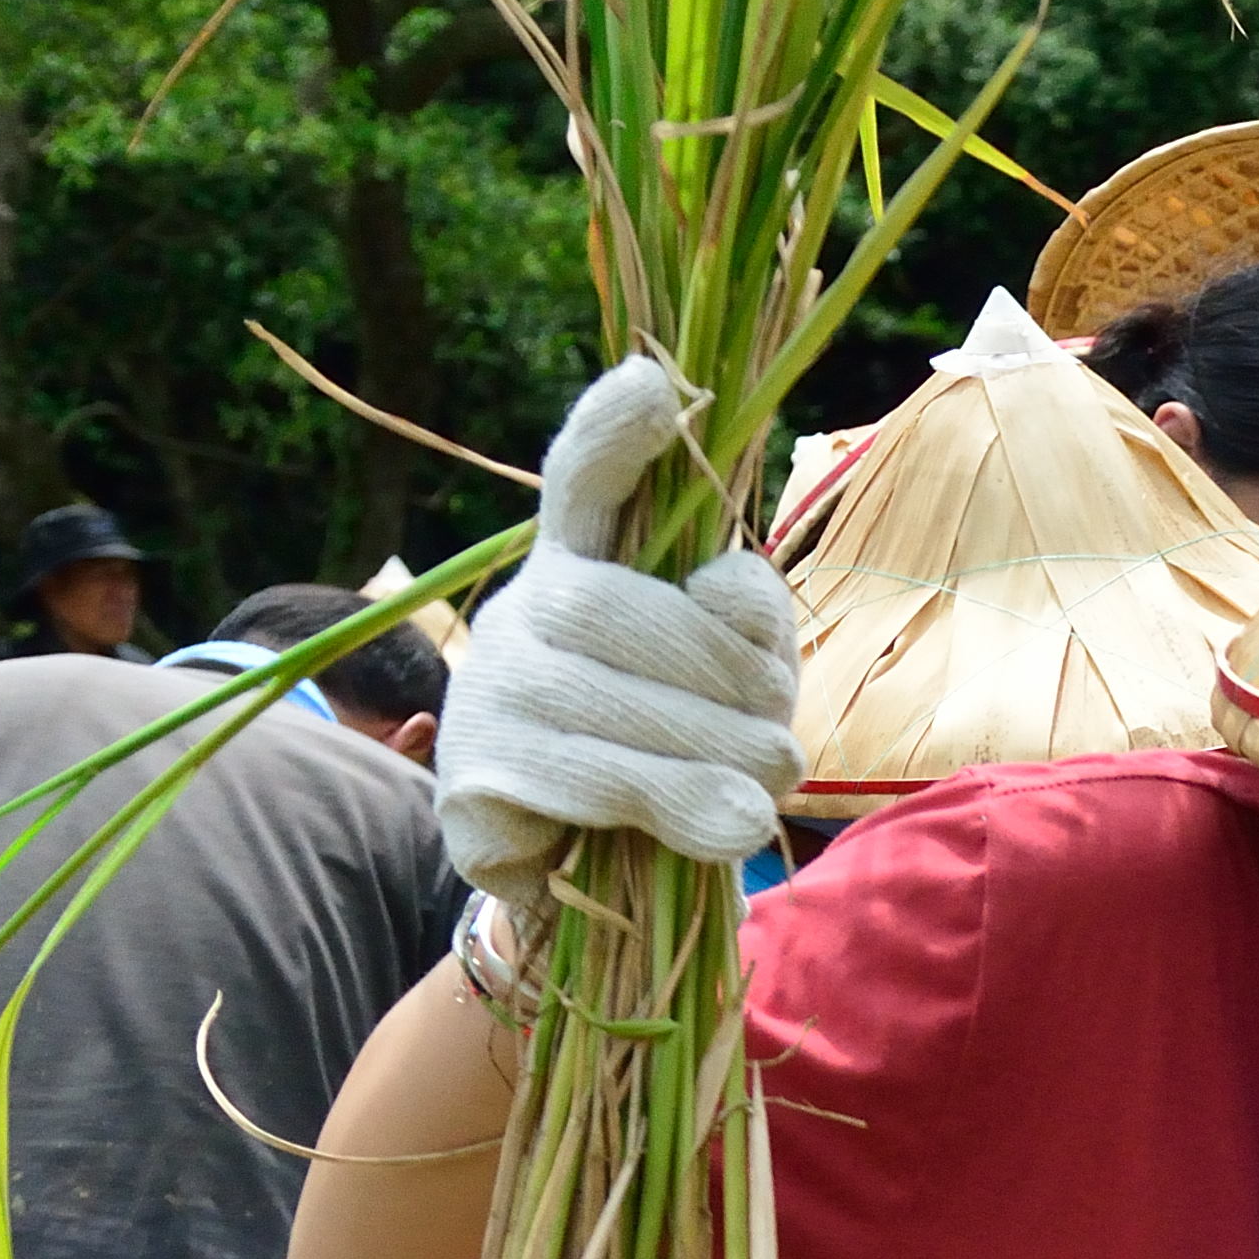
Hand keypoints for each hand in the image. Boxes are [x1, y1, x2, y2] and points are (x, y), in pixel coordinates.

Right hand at [434, 354, 800, 904]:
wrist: (599, 871)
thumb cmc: (682, 746)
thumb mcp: (742, 678)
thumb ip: (751, 628)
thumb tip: (728, 596)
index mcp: (586, 564)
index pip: (585, 481)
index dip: (615, 436)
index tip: (656, 387)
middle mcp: (522, 610)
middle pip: (617, 609)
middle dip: (723, 680)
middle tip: (786, 746)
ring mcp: (486, 691)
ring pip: (603, 701)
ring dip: (711, 754)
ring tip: (768, 792)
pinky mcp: (472, 780)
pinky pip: (580, 781)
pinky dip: (665, 805)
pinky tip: (720, 828)